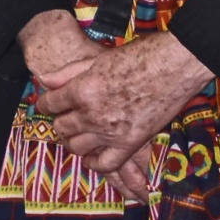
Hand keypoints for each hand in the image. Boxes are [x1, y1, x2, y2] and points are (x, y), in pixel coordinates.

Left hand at [33, 32, 211, 179]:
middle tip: (65, 116)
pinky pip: (104, 164)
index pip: (50, 104)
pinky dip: (94, 163)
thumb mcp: (99, 58)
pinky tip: (91, 156)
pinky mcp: (130, 143)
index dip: (45, 104)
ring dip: (73, 140)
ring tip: (78, 133)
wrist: (177, 64)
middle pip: (61, 127)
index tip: (48, 104)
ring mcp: (111, 132)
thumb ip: (68, 72)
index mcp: (82, 90)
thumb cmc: (141, 55)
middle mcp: (92, 114)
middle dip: (59, 121)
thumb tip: (43, 81)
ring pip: (76, 147)